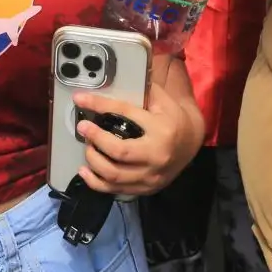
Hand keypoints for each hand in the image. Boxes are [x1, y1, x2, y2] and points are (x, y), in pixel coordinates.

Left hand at [73, 65, 203, 197]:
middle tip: (83, 127)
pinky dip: (96, 182)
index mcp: (162, 128)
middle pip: (119, 151)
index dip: (100, 105)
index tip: (79, 99)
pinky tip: (85, 171)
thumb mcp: (163, 100)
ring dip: (93, 160)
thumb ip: (141, 91)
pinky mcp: (146, 188)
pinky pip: (115, 190)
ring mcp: (152, 175)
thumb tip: (111, 81)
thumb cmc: (172, 117)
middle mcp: (158, 154)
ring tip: (87, 147)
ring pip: (114, 174)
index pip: (126, 113)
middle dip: (96, 138)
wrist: (191, 142)